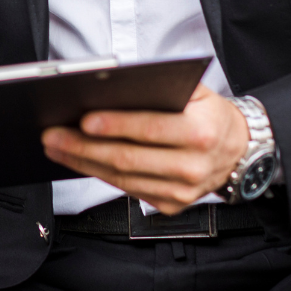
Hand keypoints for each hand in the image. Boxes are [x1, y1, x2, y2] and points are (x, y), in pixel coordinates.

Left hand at [41, 83, 249, 214]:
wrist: (238, 150)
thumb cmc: (207, 113)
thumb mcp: (195, 91)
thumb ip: (161, 87)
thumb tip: (111, 84)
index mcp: (200, 132)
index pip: (150, 128)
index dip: (116, 125)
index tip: (83, 120)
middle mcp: (193, 167)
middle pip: (128, 159)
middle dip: (83, 147)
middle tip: (52, 135)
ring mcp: (182, 192)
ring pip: (122, 179)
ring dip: (82, 163)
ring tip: (55, 146)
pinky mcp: (170, 205)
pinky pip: (126, 190)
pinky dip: (98, 175)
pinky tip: (77, 161)